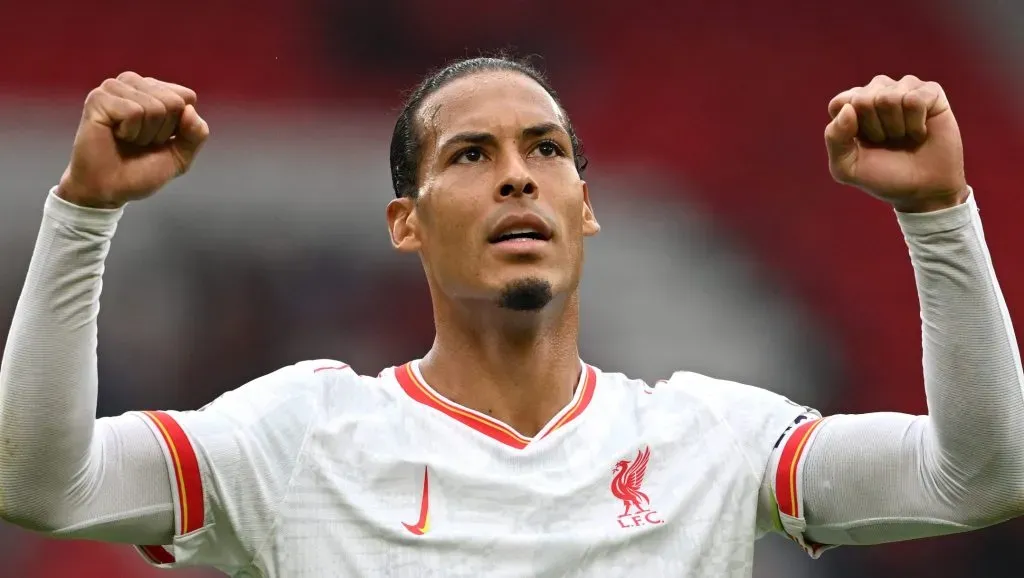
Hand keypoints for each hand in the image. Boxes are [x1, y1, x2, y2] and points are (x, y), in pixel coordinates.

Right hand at [57, 72, 209, 208]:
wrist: (110, 189)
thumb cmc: (142, 170)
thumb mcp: (181, 155)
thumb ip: (196, 134)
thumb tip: (190, 110)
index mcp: (155, 89)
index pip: (187, 97)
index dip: (180, 126)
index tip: (159, 139)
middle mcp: (134, 83)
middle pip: (174, 102)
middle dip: (163, 131)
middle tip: (140, 142)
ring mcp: (114, 88)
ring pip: (155, 107)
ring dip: (146, 134)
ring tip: (128, 139)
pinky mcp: (98, 98)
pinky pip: (133, 112)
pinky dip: (130, 132)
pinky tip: (115, 135)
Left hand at [825, 75, 968, 212]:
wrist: (923, 190)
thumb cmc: (883, 176)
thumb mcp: (846, 167)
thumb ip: (834, 138)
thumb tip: (848, 108)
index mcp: (851, 106)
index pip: (840, 102)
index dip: (850, 129)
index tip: (864, 144)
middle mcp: (876, 91)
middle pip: (864, 99)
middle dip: (875, 129)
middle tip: (887, 141)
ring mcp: (904, 88)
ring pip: (889, 97)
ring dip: (896, 127)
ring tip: (903, 136)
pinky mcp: (930, 91)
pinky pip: (915, 99)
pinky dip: (916, 123)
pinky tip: (920, 132)